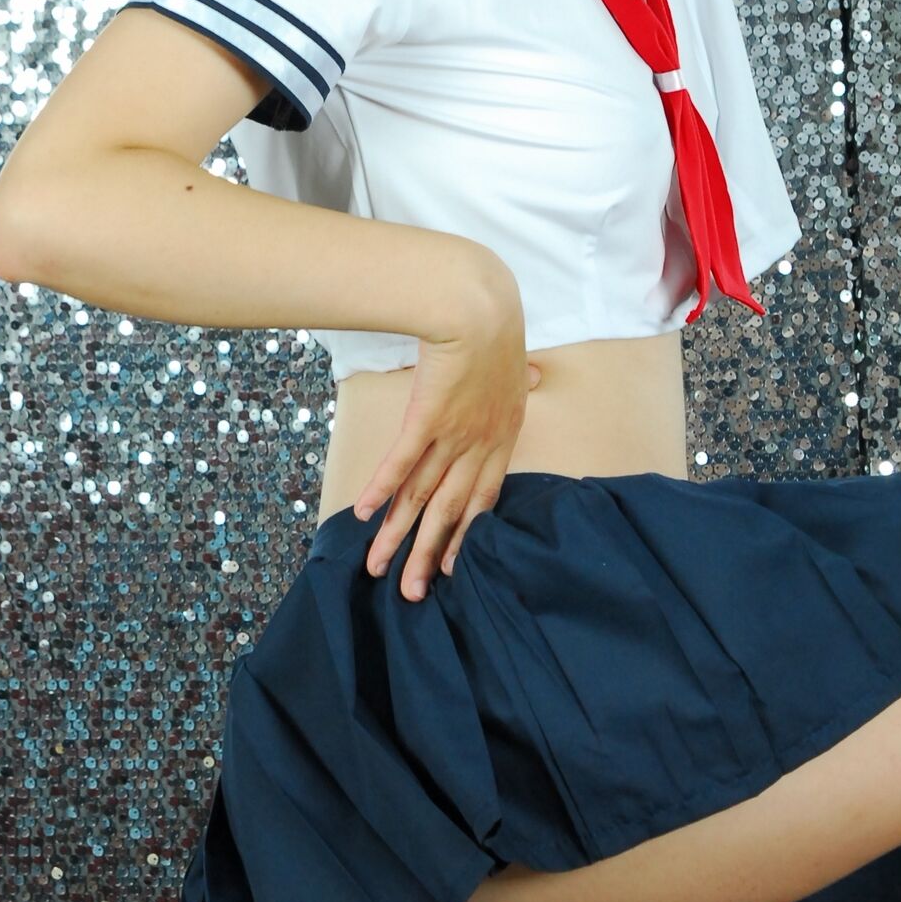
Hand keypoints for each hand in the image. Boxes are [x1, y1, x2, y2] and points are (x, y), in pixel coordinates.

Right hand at [352, 285, 543, 602]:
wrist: (480, 306)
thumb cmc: (498, 328)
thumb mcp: (520, 363)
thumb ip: (522, 381)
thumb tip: (536, 376)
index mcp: (503, 437)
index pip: (483, 500)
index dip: (465, 537)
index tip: (451, 569)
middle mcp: (479, 445)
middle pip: (449, 512)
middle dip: (427, 556)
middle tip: (410, 595)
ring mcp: (452, 435)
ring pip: (421, 496)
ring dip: (397, 536)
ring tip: (378, 568)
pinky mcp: (425, 418)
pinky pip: (401, 462)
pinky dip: (382, 490)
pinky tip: (364, 515)